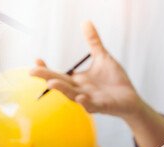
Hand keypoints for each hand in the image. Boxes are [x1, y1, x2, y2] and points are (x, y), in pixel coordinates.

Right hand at [30, 20, 146, 120]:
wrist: (131, 99)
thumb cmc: (115, 81)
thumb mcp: (102, 58)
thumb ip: (93, 42)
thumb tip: (86, 22)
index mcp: (77, 80)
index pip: (58, 74)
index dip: (46, 68)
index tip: (37, 59)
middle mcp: (80, 90)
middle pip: (60, 83)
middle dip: (46, 77)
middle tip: (32, 71)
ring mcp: (89, 99)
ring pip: (72, 95)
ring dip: (62, 89)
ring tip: (51, 83)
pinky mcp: (102, 106)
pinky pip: (91, 106)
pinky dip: (85, 103)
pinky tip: (81, 97)